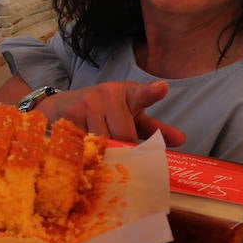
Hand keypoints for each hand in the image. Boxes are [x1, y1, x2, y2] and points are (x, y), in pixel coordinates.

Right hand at [34, 80, 186, 146]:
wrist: (60, 105)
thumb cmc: (102, 112)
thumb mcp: (129, 115)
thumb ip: (154, 128)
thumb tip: (182, 139)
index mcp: (128, 94)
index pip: (142, 94)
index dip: (152, 92)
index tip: (163, 89)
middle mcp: (108, 95)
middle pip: (125, 137)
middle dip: (124, 150)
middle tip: (118, 151)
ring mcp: (88, 104)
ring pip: (105, 143)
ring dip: (104, 153)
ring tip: (98, 148)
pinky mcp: (70, 116)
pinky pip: (86, 144)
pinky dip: (87, 152)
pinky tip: (83, 147)